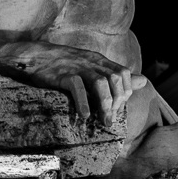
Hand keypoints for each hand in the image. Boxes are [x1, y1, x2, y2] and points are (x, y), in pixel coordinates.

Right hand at [19, 45, 146, 128]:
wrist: (34, 57)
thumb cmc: (63, 65)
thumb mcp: (93, 66)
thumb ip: (116, 75)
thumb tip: (143, 81)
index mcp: (99, 60)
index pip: (123, 73)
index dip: (125, 92)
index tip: (117, 109)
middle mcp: (91, 62)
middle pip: (116, 78)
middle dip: (118, 100)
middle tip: (110, 119)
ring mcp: (77, 67)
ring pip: (100, 82)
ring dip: (105, 105)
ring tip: (103, 122)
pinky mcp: (62, 75)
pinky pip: (77, 87)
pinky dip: (83, 102)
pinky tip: (85, 116)